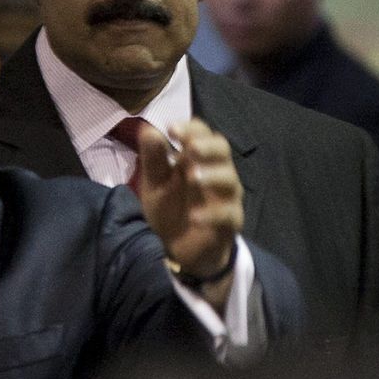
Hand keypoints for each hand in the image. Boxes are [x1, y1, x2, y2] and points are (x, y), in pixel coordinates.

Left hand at [136, 119, 242, 281]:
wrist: (177, 249)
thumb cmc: (168, 208)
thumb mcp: (154, 183)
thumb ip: (153, 158)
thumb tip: (148, 129)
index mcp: (195, 158)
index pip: (201, 133)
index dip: (190, 128)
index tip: (172, 129)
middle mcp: (215, 171)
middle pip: (222, 149)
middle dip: (206, 146)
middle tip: (190, 148)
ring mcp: (225, 196)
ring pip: (229, 179)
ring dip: (212, 175)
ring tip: (192, 178)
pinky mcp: (230, 221)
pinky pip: (228, 214)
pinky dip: (211, 214)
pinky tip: (194, 217)